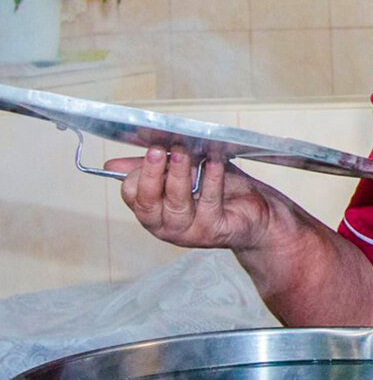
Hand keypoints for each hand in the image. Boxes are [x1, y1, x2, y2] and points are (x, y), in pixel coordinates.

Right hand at [106, 146, 272, 250]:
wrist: (256, 212)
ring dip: (179, 175)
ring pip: (176, 204)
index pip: (132, 194)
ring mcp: (189, 232)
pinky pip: (209, 203)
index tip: (153, 147)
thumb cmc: (220, 190)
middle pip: (148, 203)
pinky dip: (211, 179)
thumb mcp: (183, 173)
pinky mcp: (213, 231)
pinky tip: (213, 162)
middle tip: (159, 149)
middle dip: (152, 174)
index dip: (140, 172)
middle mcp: (165, 226)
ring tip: (182, 152)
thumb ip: (151, 167)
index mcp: (153, 211)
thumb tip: (110, 165)